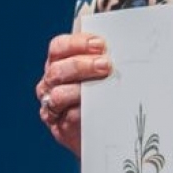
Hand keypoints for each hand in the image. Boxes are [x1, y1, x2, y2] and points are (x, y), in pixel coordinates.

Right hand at [36, 31, 110, 155]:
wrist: (101, 129)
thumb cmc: (102, 93)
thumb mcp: (101, 71)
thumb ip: (102, 58)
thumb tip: (122, 47)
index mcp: (57, 62)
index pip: (58, 47)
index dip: (77, 43)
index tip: (100, 45)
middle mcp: (50, 83)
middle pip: (57, 70)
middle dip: (82, 65)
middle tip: (106, 65)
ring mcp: (51, 105)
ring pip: (59, 95)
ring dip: (81, 90)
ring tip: (103, 87)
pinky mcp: (60, 126)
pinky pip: (68, 118)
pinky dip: (83, 112)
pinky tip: (98, 107)